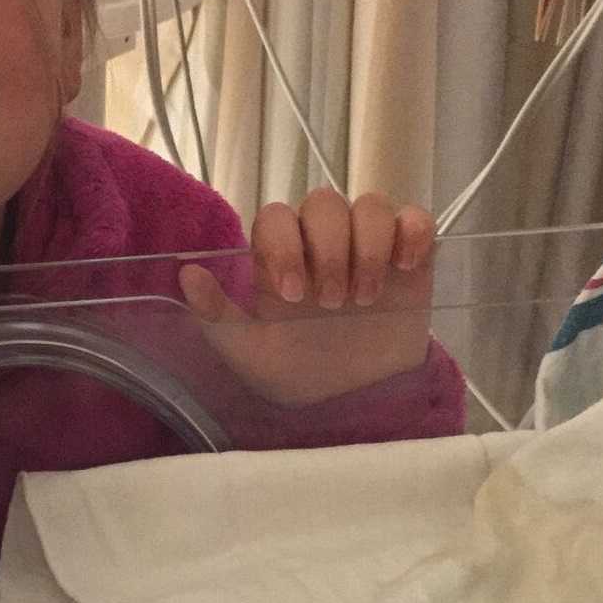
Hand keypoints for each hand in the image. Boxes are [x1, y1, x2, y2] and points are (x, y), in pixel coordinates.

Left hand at [179, 189, 434, 405]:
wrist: (354, 398)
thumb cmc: (297, 371)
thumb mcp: (250, 352)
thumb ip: (217, 315)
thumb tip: (186, 274)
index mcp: (281, 257)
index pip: (276, 217)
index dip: (284, 244)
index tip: (292, 293)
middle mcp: (322, 242)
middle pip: (324, 204)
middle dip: (329, 251)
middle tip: (331, 304)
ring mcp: (368, 244)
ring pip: (369, 205)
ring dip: (368, 247)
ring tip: (366, 299)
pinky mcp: (411, 255)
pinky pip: (415, 219)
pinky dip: (413, 233)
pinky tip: (407, 267)